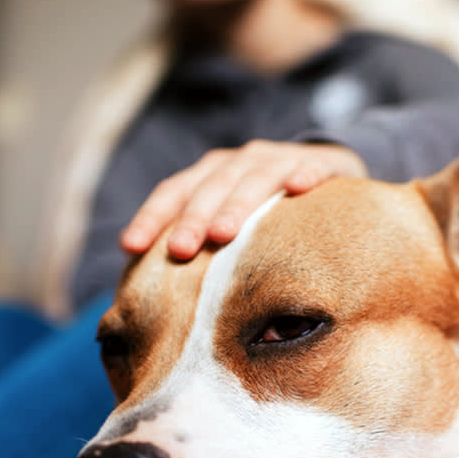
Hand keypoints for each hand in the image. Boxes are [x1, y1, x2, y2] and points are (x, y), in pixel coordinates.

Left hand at [121, 140, 367, 259]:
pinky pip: (314, 166)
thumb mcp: (233, 220)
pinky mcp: (324, 162)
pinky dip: (307, 173)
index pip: (174, 191)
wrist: (327, 171)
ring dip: (238, 203)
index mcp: (211, 174)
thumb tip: (162, 298)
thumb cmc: (268, 210)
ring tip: (224, 232)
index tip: (131, 247)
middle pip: (211, 187)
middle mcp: (241, 162)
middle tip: (180, 250)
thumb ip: (202, 246)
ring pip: (256, 177)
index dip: (152, 216)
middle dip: (193, 218)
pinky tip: (301, 186)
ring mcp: (281, 159)